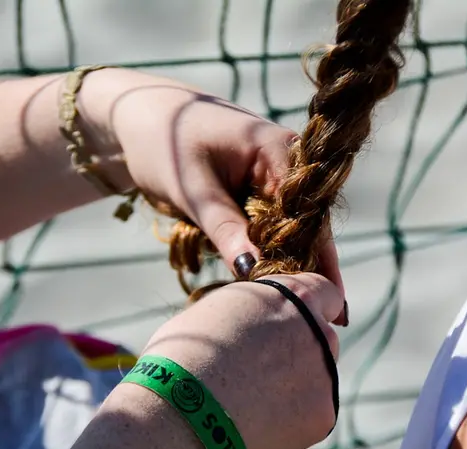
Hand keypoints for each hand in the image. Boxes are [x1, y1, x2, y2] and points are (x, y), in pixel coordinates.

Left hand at [102, 69, 344, 308]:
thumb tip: (256, 272)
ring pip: (286, 225)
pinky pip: (267, 221)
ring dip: (287, 260)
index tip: (324, 298)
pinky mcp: (254, 184)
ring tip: (304, 304)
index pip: (307, 213)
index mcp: (278, 150)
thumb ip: (226, 230)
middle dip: (308, 265)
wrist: (138, 117)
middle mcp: (284, 160)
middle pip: (305, 222)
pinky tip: (273, 278)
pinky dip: (265, 247)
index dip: (315, 257)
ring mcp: (270, 172)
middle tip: (328, 315)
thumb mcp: (194, 191)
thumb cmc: (164, 144)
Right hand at [141, 272, 342, 448]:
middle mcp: (318, 331)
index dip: (307, 308)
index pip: (325, 292)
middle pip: (320, 339)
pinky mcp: (322, 416)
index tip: (289, 324)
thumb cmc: (181, 353)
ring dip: (292, 387)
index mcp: (293, 296)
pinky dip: (287, 421)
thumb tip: (247, 321)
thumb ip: (248, 312)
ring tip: (246, 402)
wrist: (178, 411)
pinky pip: (309, 415)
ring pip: (316, 379)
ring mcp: (325, 376)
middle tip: (258, 370)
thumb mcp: (215, 309)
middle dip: (297, 351)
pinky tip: (253, 423)